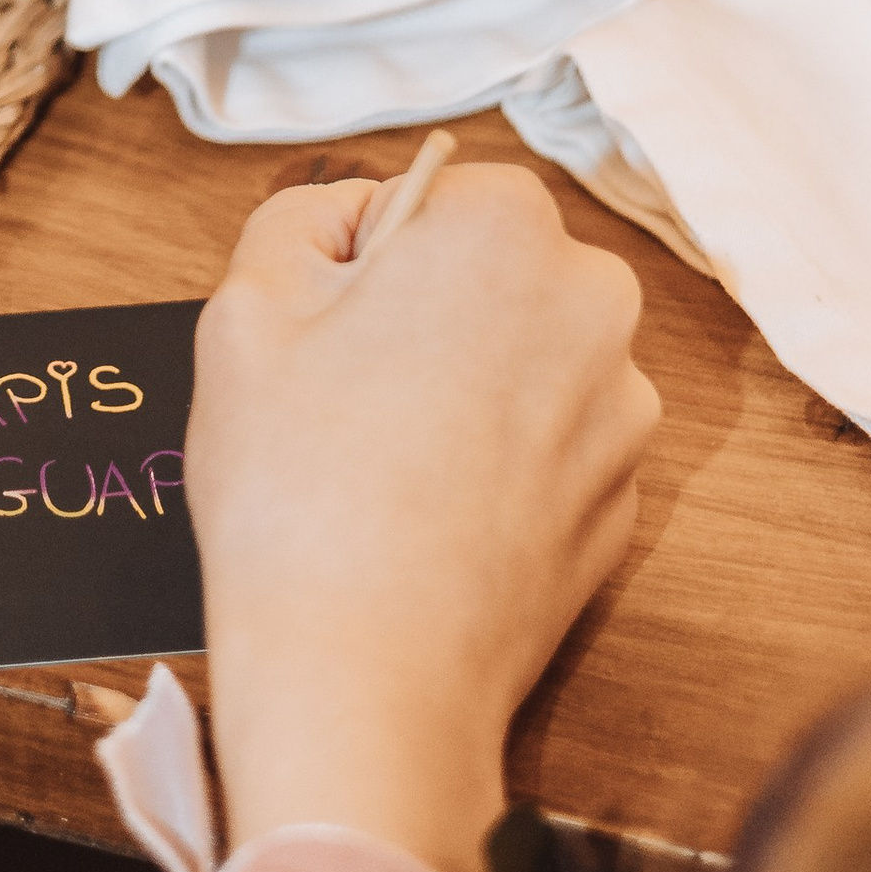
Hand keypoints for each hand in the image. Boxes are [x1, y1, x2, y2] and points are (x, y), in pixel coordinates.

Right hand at [188, 164, 654, 871]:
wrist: (368, 678)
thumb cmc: (297, 489)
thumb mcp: (245, 307)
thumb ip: (300, 220)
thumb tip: (353, 220)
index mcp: (508, 231)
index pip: (440, 192)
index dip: (372, 252)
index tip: (326, 324)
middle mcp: (594, 305)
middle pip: (498, 270)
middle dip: (431, 309)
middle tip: (345, 391)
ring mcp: (623, 412)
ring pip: (527, 356)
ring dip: (469, 384)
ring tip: (382, 464)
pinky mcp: (625, 502)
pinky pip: (549, 443)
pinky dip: (498, 462)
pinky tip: (429, 515)